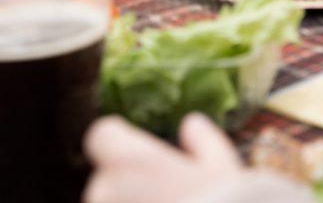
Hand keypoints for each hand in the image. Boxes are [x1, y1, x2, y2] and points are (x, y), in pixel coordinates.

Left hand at [83, 113, 242, 202]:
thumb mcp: (221, 165)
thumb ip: (202, 138)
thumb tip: (191, 126)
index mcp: (128, 160)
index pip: (101, 135)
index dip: (120, 142)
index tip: (140, 153)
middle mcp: (105, 192)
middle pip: (106, 180)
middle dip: (128, 187)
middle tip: (165, 197)